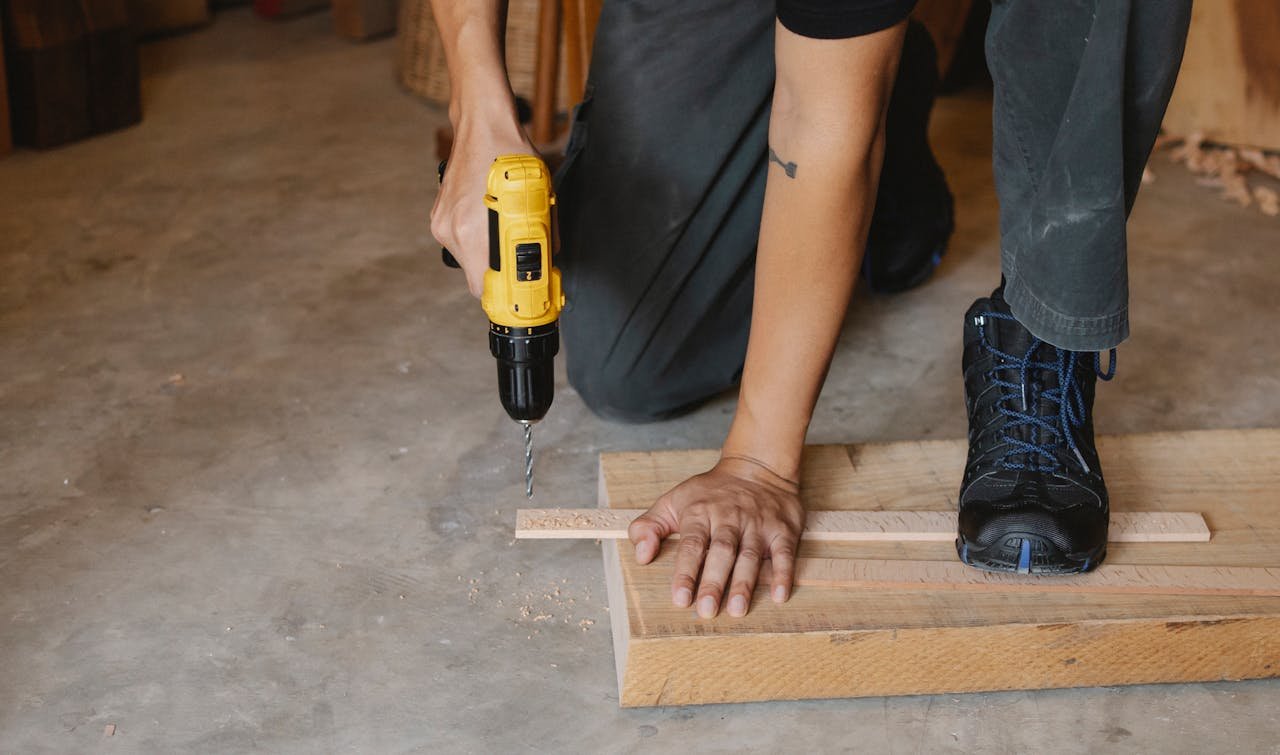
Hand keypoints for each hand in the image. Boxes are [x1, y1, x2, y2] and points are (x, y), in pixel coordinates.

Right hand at [430, 115, 535, 296]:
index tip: (518, 297)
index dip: (501, 295)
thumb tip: (550, 257)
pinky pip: (462, 241)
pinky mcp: (439, 215)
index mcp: (472, 230)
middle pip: (475, 276)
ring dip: (488, 254)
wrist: (481, 124)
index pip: (480, 286)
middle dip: (499, 274)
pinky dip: (478, 239)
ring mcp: (442, 222)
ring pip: (469, 259)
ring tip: (506, 233)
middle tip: (522, 263)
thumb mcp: (539, 194)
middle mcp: (452, 230)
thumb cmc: (510, 153)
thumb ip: (544, 231)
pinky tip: (492, 219)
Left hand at [627, 456, 804, 618]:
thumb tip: (641, 555)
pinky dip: (783, 573)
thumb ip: (650, 526)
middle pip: (721, 552)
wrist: (757, 466)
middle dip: (713, 582)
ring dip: (744, 583)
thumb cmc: (710, 493)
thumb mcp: (673, 501)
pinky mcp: (782, 529)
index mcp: (700, 512)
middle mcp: (730, 518)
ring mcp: (758, 524)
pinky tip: (779, 595)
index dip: (685, 572)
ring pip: (750, 554)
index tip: (679, 598)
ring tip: (736, 609)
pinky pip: (784, 552)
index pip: (692, 544)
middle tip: (705, 610)